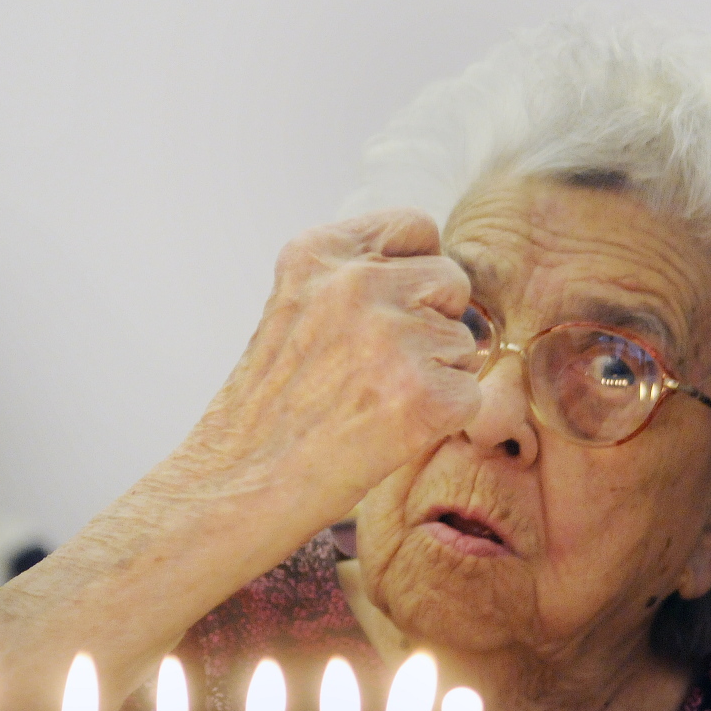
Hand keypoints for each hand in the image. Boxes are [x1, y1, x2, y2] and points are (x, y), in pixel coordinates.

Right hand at [180, 208, 480, 527]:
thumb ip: (355, 279)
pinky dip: (443, 419)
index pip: (416, 226)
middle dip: (432, 321)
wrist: (239, 484)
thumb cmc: (270, 408)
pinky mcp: (425, 394)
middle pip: (451, 281)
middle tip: (381, 369)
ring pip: (464, 341)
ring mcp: (393, 337)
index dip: (415, 272)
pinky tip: (391, 431)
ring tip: (375, 403)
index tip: (391, 311)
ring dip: (436, 373)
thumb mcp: (295, 308)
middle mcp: (357, 283)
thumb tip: (434, 278)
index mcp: (319, 252)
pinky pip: (471, 393)